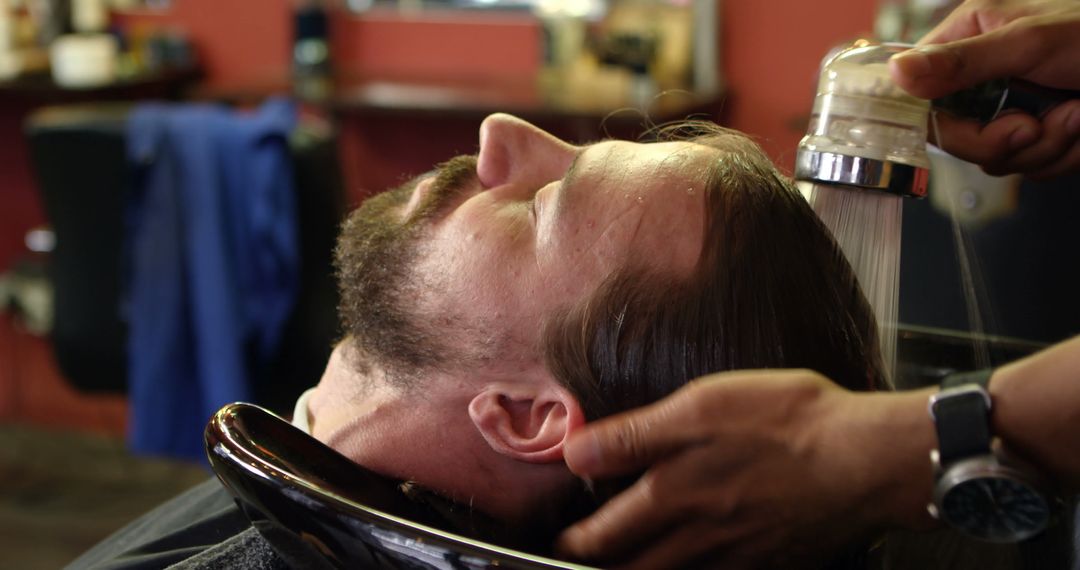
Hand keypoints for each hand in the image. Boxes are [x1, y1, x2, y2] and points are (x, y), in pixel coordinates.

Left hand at [556, 370, 937, 568]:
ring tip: (628, 565)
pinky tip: (696, 565)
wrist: (867, 461)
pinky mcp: (772, 565)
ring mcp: (737, 559)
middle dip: (600, 568)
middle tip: (580, 560)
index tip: (561, 541)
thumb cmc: (788, 423)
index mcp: (672, 495)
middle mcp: (698, 539)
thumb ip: (634, 434)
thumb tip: (575, 451)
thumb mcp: (702, 406)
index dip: (575, 542)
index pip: (604, 535)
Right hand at [888, 0, 1079, 177]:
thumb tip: (895, 72)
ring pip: (994, 159)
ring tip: (1076, 114)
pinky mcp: (1040, 137)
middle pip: (953, 135)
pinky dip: (1062, 155)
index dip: (934, 118)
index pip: (918, 91)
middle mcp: (984, 75)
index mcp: (970, 37)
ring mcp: (1012, 108)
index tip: (960, 127)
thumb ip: (961, 62)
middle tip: (1031, 125)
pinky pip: (1029, 168)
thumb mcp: (1029, 42)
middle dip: (999, 140)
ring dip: (1042, 147)